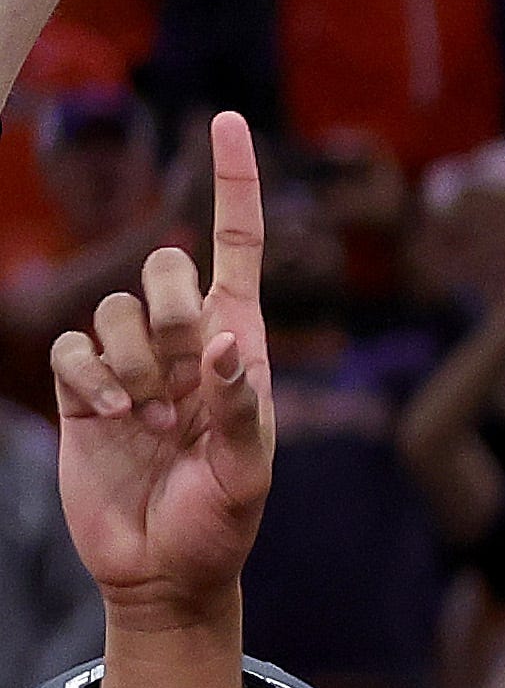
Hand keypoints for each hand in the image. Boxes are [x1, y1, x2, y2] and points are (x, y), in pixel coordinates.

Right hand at [50, 109, 274, 615]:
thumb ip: (241, 406)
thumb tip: (226, 345)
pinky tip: (111, 417)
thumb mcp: (248, 472)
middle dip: (171, 313)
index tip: (228, 118)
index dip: (234, 182)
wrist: (162, 570)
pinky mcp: (80, 388)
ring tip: (149, 420)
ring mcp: (131, 363)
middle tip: (181, 382)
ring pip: (115, 311)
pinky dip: (89, 377)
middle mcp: (185, 343)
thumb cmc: (221, 522)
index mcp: (241, 346)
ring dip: (132, 364)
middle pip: (165, 269)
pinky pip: (73, 348)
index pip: (240, 247)